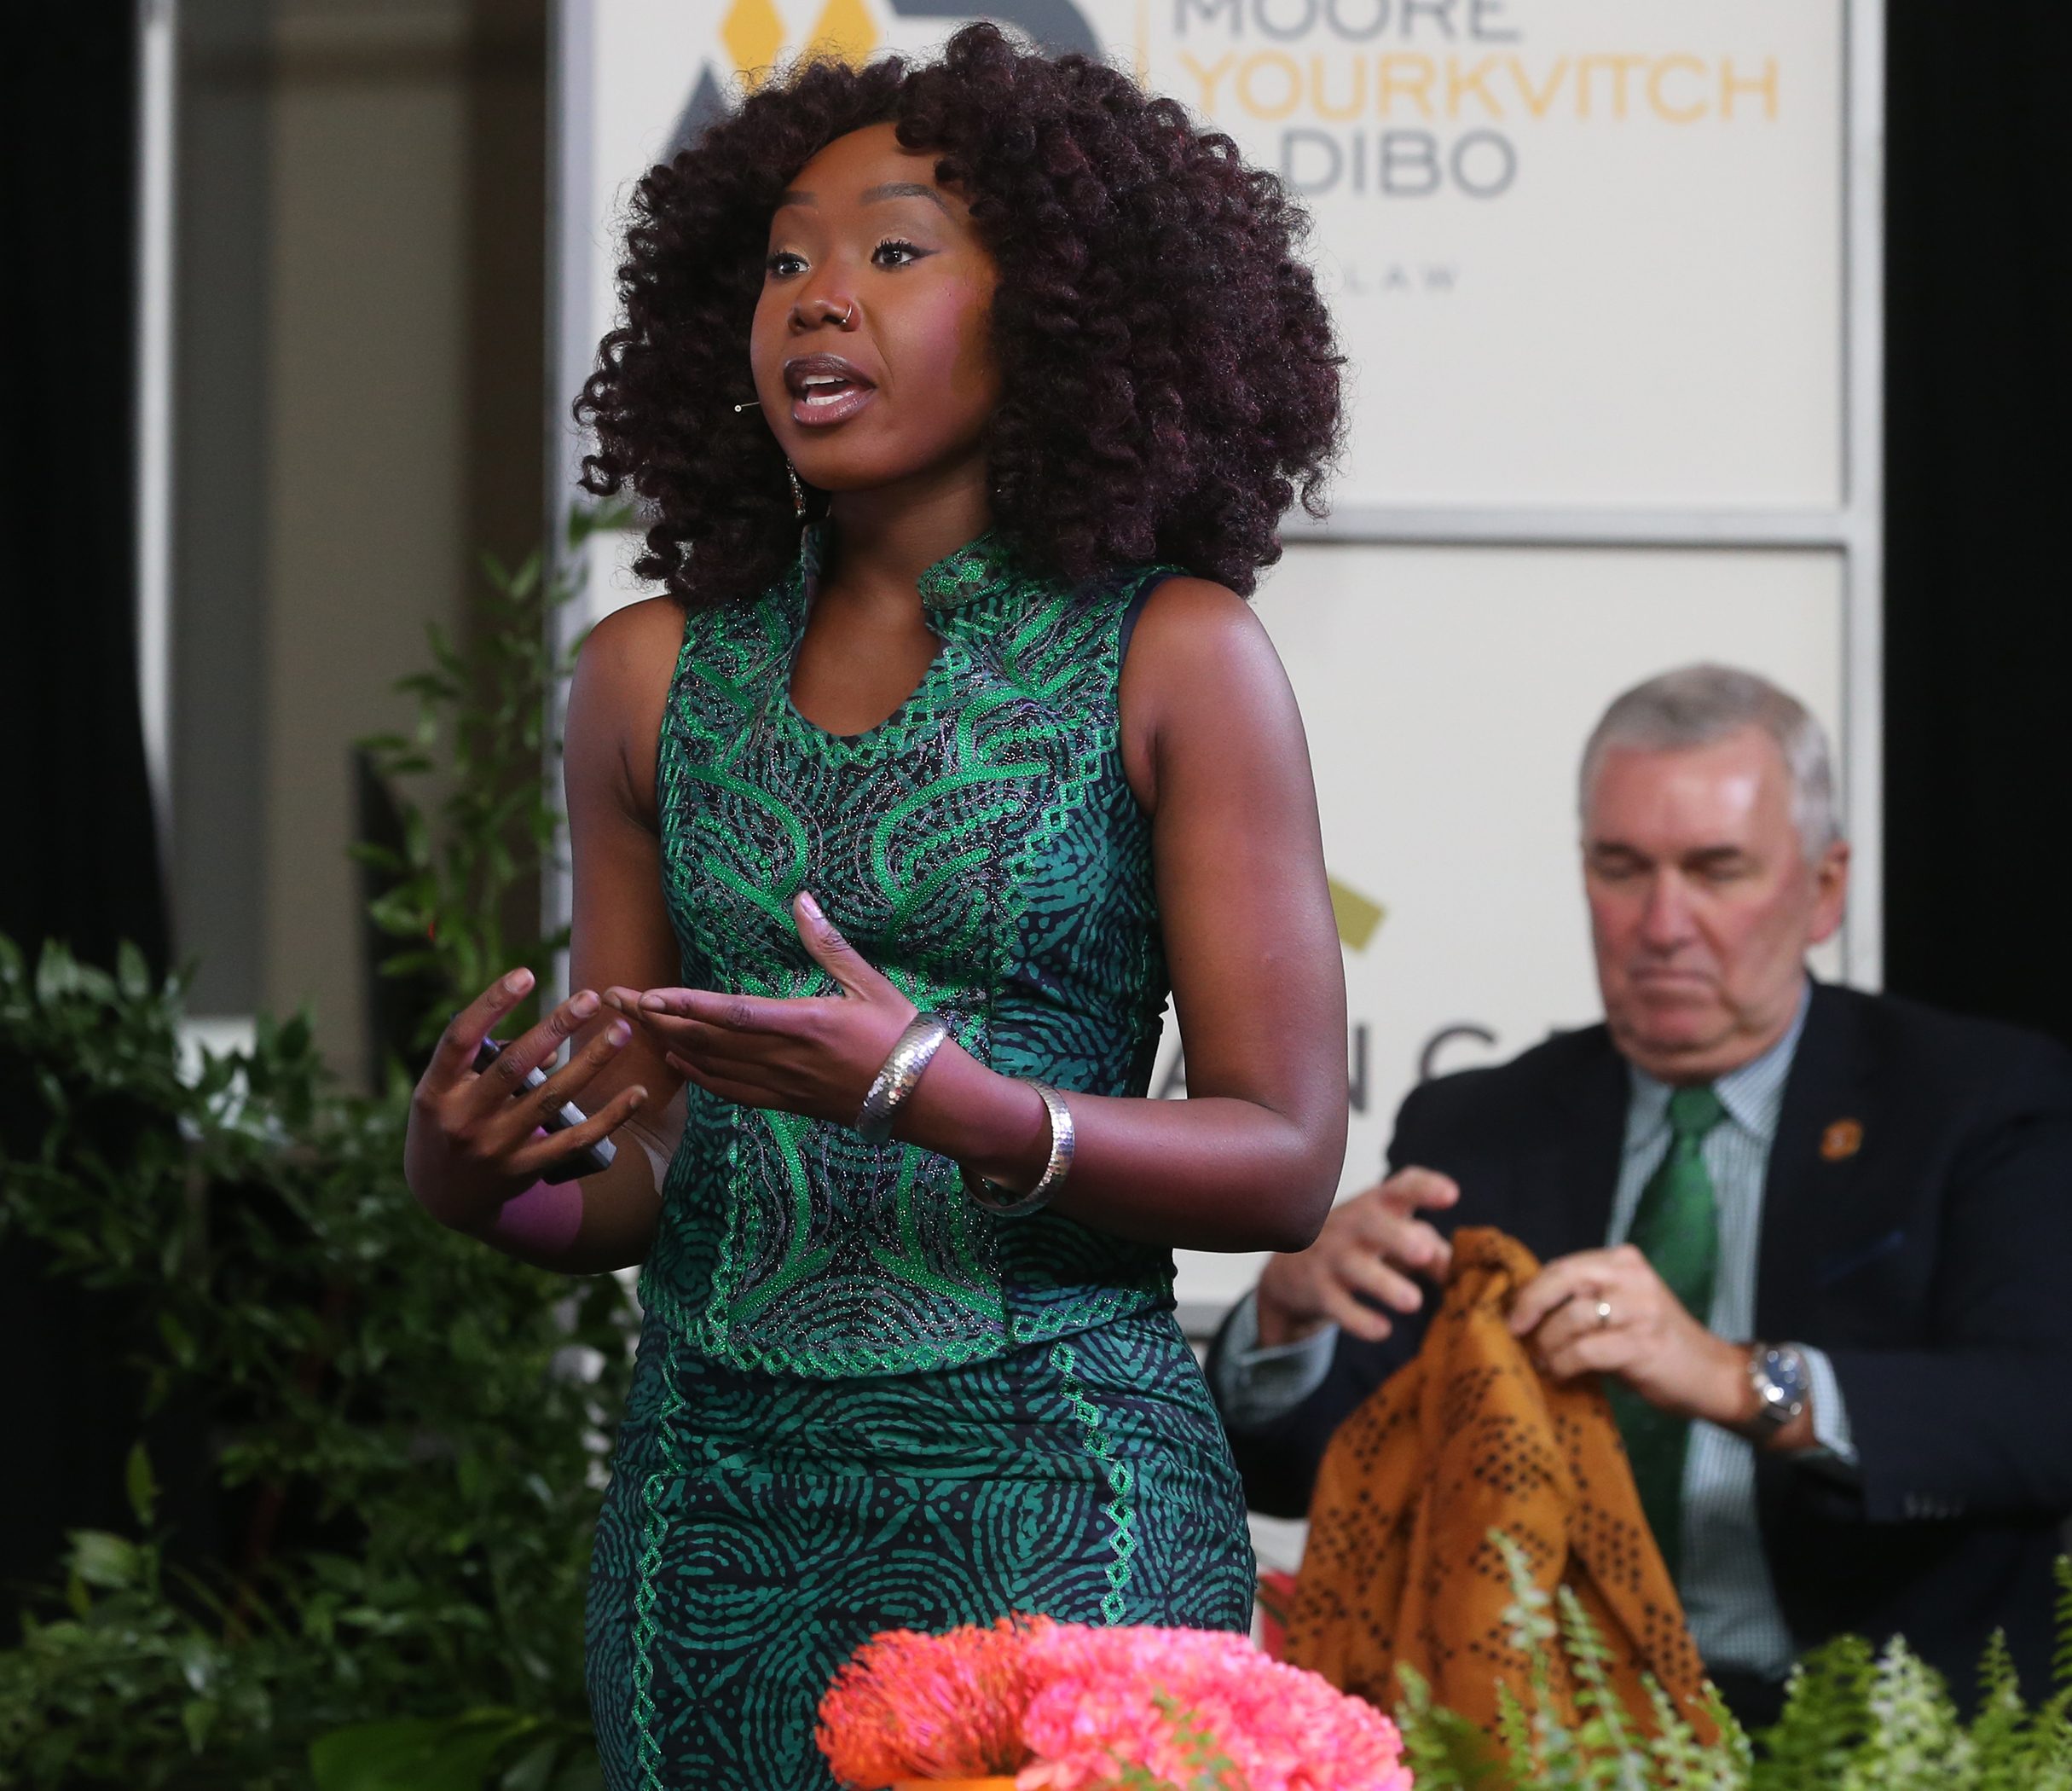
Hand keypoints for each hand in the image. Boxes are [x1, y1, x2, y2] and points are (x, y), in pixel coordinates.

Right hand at [405, 968, 648, 1233]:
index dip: (492, 1004)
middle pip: (514, 1066)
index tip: (526, 974)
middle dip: (555, 1027)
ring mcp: (495, 1147)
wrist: (442, 1195)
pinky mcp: (525, 1170)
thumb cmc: (447, 1121)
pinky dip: (610, 1117)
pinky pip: (575, 1139)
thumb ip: (490, 1060)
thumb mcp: (449, 1089)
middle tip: (590, 997)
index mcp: (437, 1089)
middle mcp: (463, 1118)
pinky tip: (637, 1093)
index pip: (461, 1038)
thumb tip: (552, 1046)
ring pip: (552, 1099)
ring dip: (590, 1062)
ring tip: (620, 1031)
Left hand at [612, 892, 916, 1124]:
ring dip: (667, 1043)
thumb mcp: (870, 983)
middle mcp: (784, 1058)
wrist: (925, 1098)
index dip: (685, 1005)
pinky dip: (698, 1075)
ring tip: (632, 1025)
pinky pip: (731, 1091)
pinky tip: (678, 1061)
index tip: (648, 994)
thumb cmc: (904, 1035)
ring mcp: (782, 1085)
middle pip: (706, 1039)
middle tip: (614, 999)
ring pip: (711, 1065)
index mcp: (805, 1023)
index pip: (730, 1013)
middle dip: (656, 1019)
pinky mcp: (787, 1102)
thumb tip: (802, 900)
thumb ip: (830, 944)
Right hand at [1254, 1167, 1459, 1346]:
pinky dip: (1358, 1319)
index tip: (1451, 1195)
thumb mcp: (1390, 1236)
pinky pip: (1337, 1304)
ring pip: (1355, 1267)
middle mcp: (1351, 1224)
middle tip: (1424, 1253)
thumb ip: (1429, 1248)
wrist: (1291, 1269)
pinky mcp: (1318, 1290)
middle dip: (1397, 1236)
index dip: (1425, 1188)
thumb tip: (1464, 1270)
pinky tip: (1382, 1330)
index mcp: (1377, 1206)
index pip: (1400, 1187)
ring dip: (1384, 1284)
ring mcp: (1331, 1256)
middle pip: (1371, 1222)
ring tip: (1413, 1302)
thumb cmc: (1359, 1245)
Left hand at [1507, 1244, 1750, 1425]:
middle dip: (1531, 1307)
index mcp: (1622, 1261)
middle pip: (1563, 1279)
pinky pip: (1585, 1350)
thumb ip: (1581, 1301)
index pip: (1562, 1266)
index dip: (1530, 1291)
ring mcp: (1640, 1308)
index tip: (1512, 1315)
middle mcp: (1632, 1276)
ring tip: (1544, 1361)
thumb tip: (1523, 1311)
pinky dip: (1564, 1363)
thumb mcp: (1618, 1309)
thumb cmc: (1654, 1345)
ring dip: (1548, 1344)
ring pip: (1571, 1317)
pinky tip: (1560, 1373)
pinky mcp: (1643, 1343)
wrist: (1712, 1375)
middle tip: (1516, 1332)